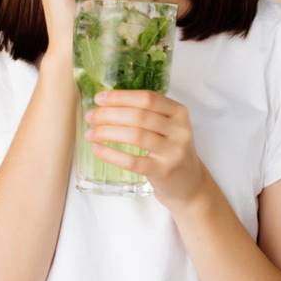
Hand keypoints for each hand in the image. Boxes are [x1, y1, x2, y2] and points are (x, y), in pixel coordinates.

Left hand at [83, 88, 206, 210]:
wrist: (190, 183)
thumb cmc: (171, 151)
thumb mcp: (168, 127)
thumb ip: (147, 113)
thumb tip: (106, 104)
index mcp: (179, 112)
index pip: (147, 98)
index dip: (121, 97)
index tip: (100, 99)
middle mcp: (179, 130)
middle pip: (139, 116)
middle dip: (109, 114)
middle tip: (90, 117)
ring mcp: (173, 151)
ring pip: (135, 136)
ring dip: (107, 133)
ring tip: (91, 133)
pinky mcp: (163, 171)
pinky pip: (132, 161)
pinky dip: (111, 154)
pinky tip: (98, 150)